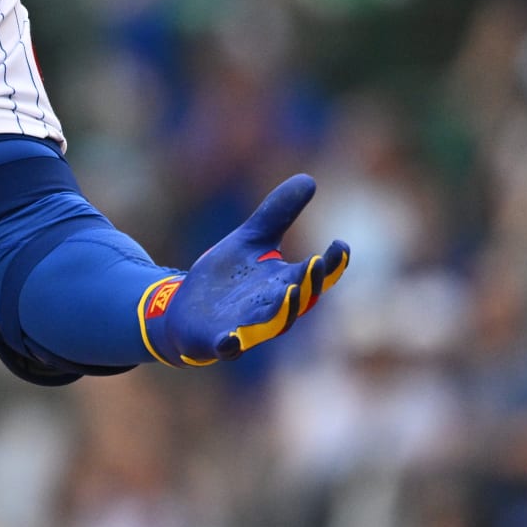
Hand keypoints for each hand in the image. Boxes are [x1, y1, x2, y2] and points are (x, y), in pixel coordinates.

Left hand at [139, 175, 349, 366]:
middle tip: (315, 265)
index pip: (314, 275)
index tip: (340, 246)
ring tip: (291, 291)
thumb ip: (277, 213)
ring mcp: (246, 327)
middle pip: (297, 299)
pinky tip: (229, 340)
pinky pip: (228, 347)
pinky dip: (230, 345)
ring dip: (283, 310)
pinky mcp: (218, 340)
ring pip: (271, 324)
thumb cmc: (228, 276)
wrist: (187, 309)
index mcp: (283, 283)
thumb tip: (309, 179)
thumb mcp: (251, 239)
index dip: (330, 264)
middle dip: (307, 284)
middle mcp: (270, 307)